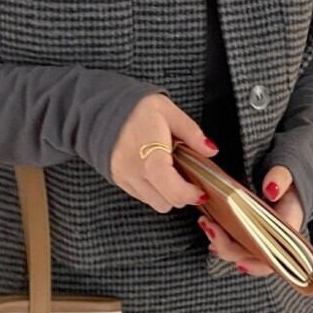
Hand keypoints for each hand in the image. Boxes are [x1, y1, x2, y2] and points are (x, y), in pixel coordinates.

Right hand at [110, 92, 216, 212]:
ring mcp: (125, 178)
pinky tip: (155, 171)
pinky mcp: (119, 180)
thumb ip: (192, 133)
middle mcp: (136, 173)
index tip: (201, 190)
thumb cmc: (136, 109)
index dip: (192, 195)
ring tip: (170, 172)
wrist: (102, 108)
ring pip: (155, 203)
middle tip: (187, 177)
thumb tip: (210, 150)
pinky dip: (153, 190)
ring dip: (167, 194)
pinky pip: (142, 196)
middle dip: (181, 195)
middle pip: (167, 203)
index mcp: (152, 158)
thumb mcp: (169, 112)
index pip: (175, 192)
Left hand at [198, 164, 303, 275]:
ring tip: (206, 226)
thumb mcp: (286, 174)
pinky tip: (210, 232)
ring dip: (221, 245)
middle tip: (211, 228)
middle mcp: (275, 240)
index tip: (240, 262)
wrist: (282, 180)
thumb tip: (271, 190)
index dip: (257, 265)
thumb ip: (281, 178)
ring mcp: (260, 239)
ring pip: (240, 253)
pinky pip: (235, 244)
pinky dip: (222, 241)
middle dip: (228, 248)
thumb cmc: (286, 180)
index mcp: (289, 229)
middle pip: (251, 257)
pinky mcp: (248, 234)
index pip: (277, 256)